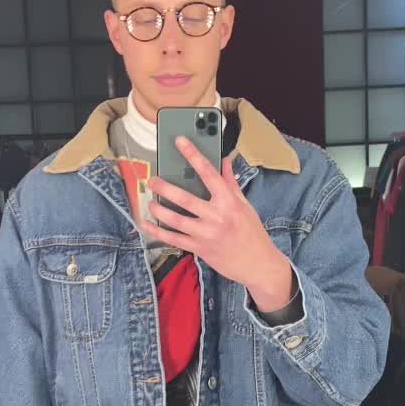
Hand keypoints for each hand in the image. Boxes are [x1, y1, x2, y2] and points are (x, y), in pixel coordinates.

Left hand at [146, 139, 294, 311]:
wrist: (257, 264)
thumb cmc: (252, 232)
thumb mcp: (245, 205)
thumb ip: (231, 182)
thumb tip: (225, 160)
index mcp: (229, 201)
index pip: (208, 173)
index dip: (193, 155)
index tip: (180, 141)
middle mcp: (217, 216)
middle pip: (185, 198)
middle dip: (165, 187)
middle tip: (153, 180)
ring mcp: (206, 234)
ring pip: (175, 219)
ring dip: (159, 209)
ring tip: (150, 202)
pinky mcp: (199, 249)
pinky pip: (173, 239)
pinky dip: (157, 232)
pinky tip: (146, 224)